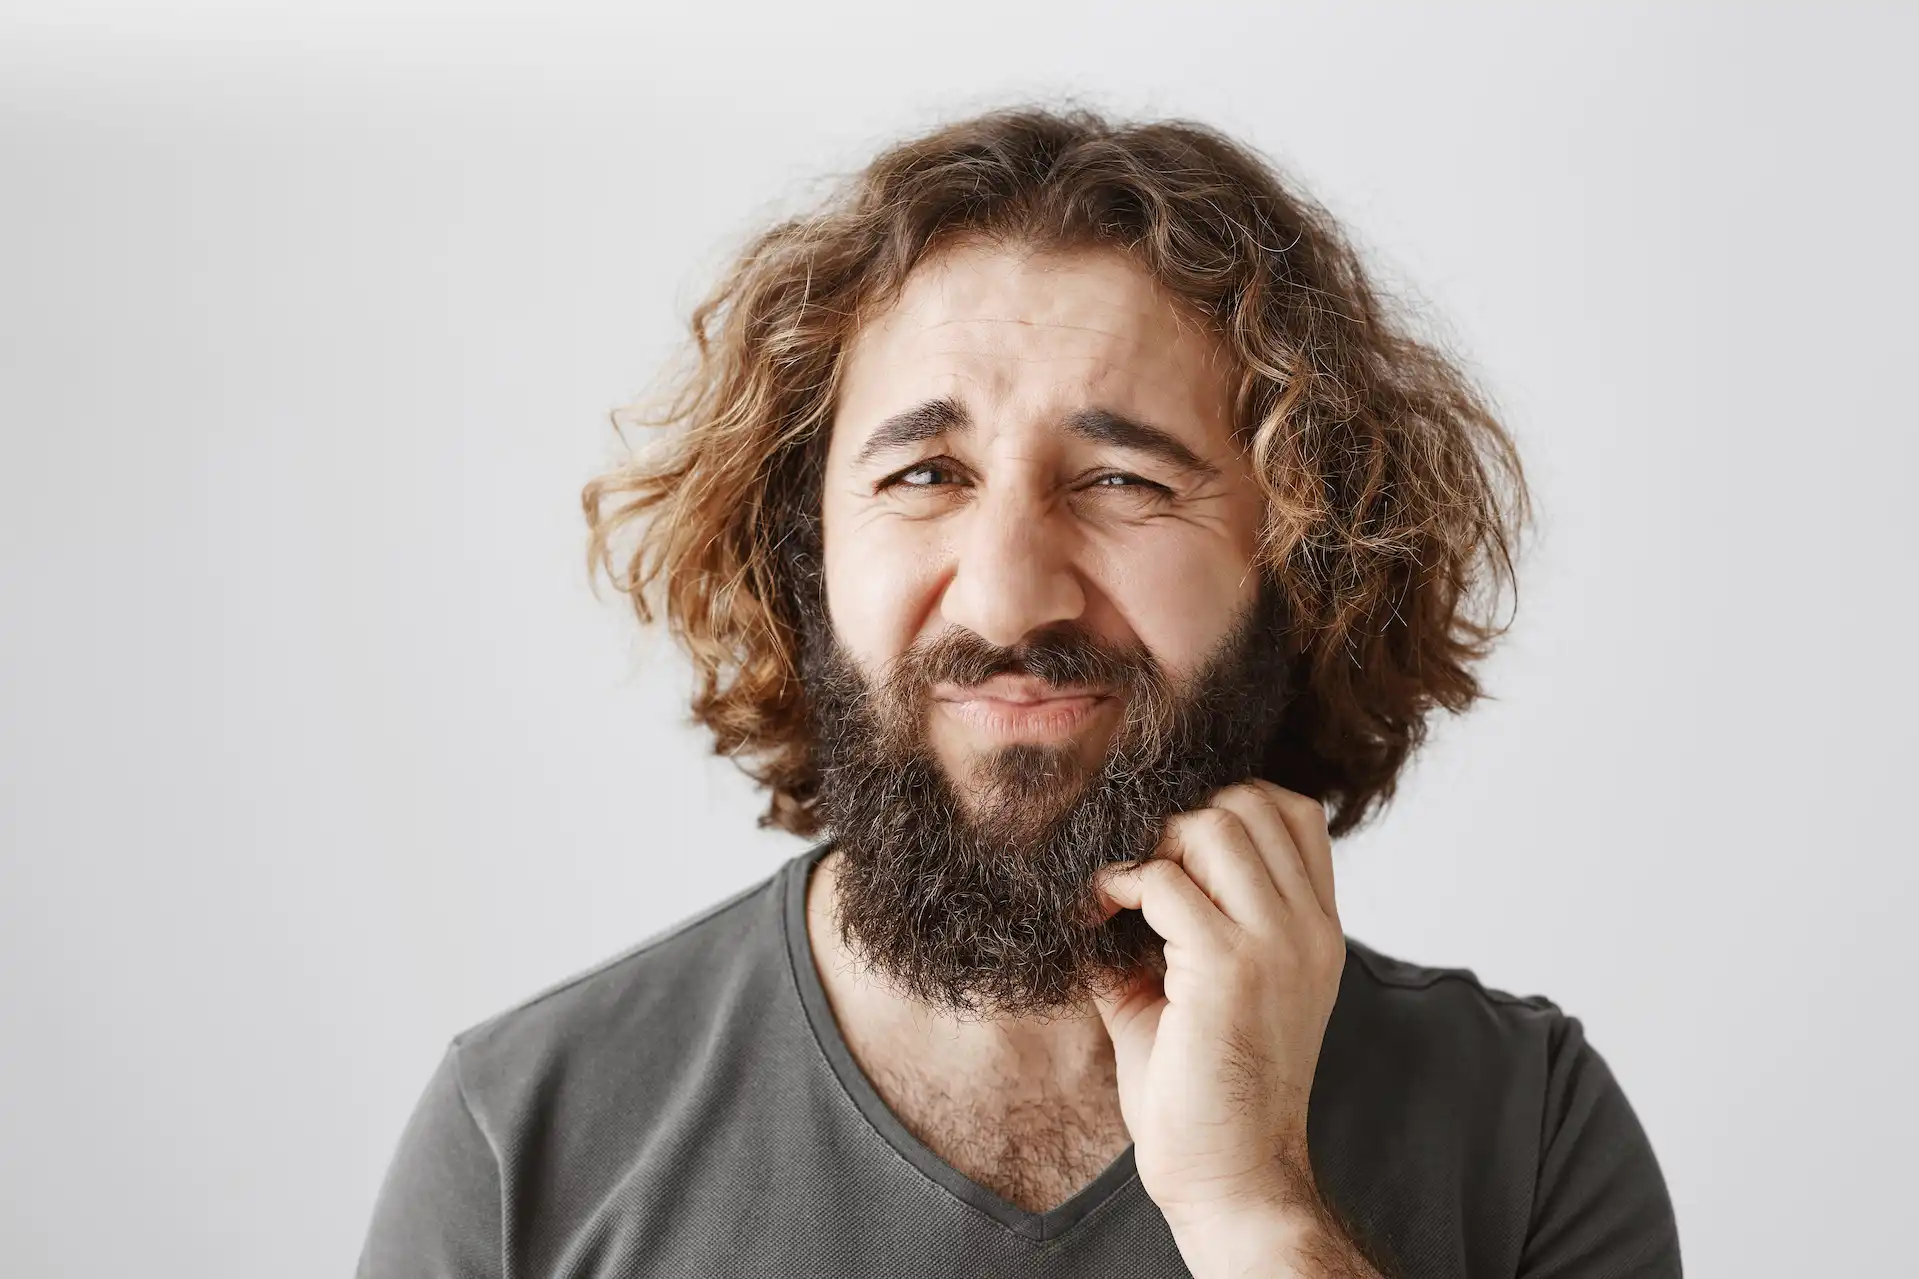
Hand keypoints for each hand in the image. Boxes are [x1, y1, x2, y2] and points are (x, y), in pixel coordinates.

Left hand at [1092, 779, 1349, 1267]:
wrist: (1229, 1177)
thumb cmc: (1206, 1092)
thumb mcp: (1200, 987)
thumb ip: (1175, 920)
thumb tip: (1107, 867)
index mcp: (1317, 931)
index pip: (1294, 811)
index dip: (1226, 807)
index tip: (1170, 853)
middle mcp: (1309, 929)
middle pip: (1253, 802)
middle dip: (1182, 818)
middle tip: (1138, 873)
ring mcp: (1276, 944)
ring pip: (1214, 824)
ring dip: (1153, 845)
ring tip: (1119, 894)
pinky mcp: (1227, 967)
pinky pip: (1162, 880)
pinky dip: (1117, 884)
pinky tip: (1095, 915)